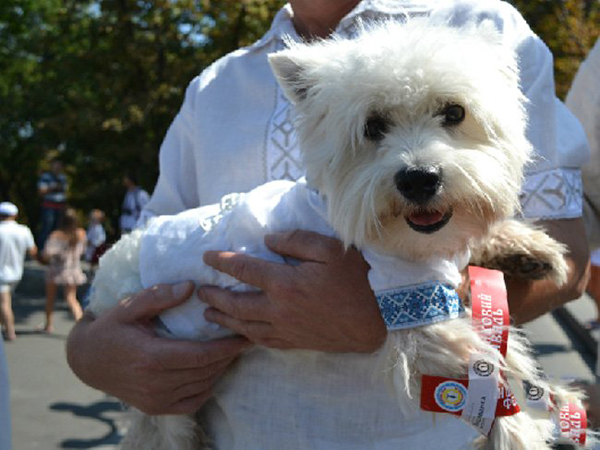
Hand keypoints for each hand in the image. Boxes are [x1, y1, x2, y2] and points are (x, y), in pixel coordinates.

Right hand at [66, 282, 250, 414]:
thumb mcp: (130, 306)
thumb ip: (159, 296)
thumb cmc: (111, 328)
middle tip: (245, 337)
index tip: (244, 335)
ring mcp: (155, 400)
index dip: (227, 347)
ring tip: (233, 350)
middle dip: (229, 355)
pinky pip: (192, 402)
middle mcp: (155, 383)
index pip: (201, 356)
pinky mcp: (155, 407)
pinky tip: (214, 370)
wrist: (87, 360)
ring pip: (202, 386)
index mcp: (151, 357)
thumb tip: (191, 286)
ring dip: (221, 369)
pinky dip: (208, 387)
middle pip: (206, 371)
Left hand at [200, 230, 385, 352]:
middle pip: (236, 303)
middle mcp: (278, 309)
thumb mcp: (330, 249)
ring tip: (208, 314)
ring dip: (223, 319)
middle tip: (200, 291)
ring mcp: (286, 329)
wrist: (377, 318)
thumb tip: (267, 240)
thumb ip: (295, 240)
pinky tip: (241, 333)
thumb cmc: (356, 279)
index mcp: (284, 282)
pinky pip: (262, 341)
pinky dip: (246, 337)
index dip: (222, 261)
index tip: (206, 257)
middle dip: (215, 296)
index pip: (244, 269)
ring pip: (244, 326)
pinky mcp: (295, 342)